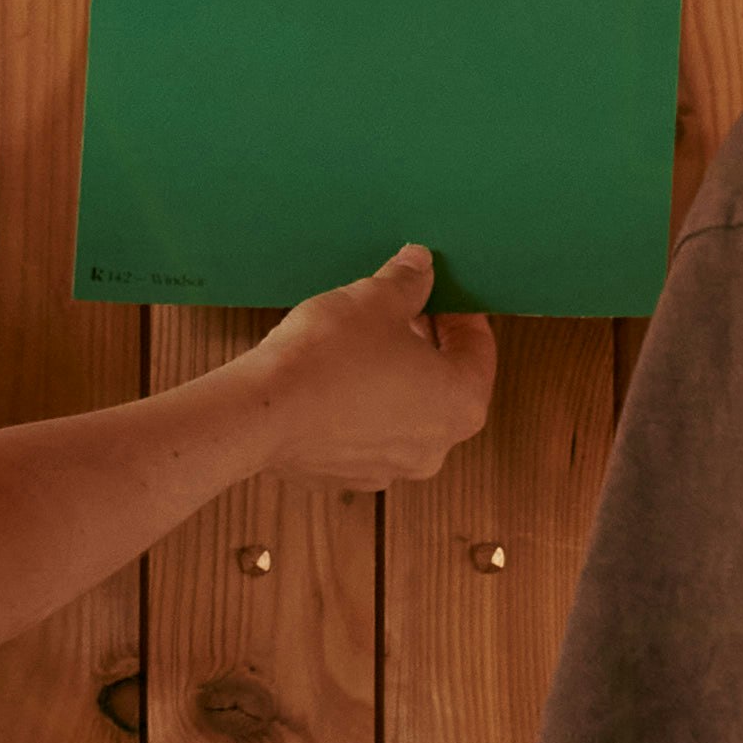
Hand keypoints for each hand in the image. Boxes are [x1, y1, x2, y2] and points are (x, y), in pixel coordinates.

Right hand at [237, 244, 499, 492]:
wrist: (262, 413)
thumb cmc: (329, 358)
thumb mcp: (377, 300)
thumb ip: (409, 282)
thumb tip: (420, 267)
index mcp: (462, 404)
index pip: (479, 349)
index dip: (460, 312)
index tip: (441, 291)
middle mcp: (436, 447)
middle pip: (445, 384)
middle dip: (427, 344)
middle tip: (402, 309)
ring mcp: (392, 467)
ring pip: (406, 412)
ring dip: (394, 377)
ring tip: (363, 340)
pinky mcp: (348, 475)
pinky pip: (367, 433)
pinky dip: (360, 406)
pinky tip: (335, 378)